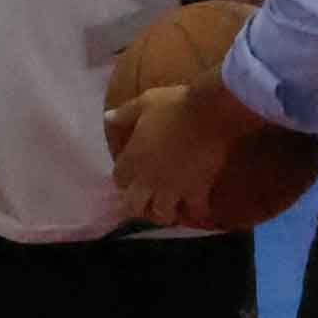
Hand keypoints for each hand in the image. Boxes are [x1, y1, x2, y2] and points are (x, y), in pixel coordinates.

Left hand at [107, 84, 222, 229]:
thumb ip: (124, 114)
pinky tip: (197, 209)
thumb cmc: (175, 105)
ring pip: (162, 215)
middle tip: (146, 201)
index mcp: (134, 159)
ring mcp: (173, 189)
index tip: (130, 175)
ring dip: (163, 214)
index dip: (123, 179)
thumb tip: (107, 118)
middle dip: (138, 205)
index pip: (119, 180)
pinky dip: (195, 214)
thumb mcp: (145, 102)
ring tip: (169, 208)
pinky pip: (195, 212)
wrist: (210, 114)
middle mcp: (149, 179)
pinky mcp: (196, 191)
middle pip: (135, 206)